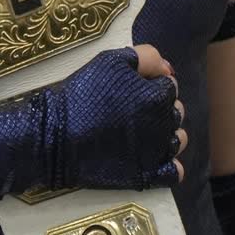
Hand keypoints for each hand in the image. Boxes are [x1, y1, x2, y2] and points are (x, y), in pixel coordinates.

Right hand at [43, 43, 187, 190]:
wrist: (56, 137)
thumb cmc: (83, 95)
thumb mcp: (111, 61)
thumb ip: (146, 57)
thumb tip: (168, 70)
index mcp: (158, 96)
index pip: (169, 86)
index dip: (152, 85)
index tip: (133, 89)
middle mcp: (163, 125)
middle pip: (175, 112)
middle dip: (160, 108)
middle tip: (132, 109)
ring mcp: (156, 153)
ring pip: (178, 140)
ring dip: (167, 134)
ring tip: (142, 133)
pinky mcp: (146, 176)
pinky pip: (173, 173)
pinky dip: (169, 166)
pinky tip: (153, 159)